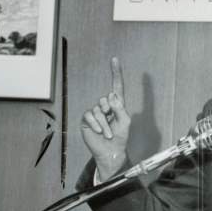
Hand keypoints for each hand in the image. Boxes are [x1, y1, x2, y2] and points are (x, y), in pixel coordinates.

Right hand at [81, 56, 130, 180]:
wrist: (110, 151)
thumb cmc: (120, 137)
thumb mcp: (125, 121)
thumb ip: (120, 108)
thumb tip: (111, 96)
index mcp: (116, 104)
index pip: (116, 86)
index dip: (116, 73)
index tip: (115, 59)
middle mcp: (105, 106)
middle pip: (106, 99)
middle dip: (110, 113)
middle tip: (113, 125)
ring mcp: (95, 112)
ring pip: (98, 110)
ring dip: (105, 124)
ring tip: (108, 133)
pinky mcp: (87, 119)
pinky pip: (90, 116)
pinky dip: (96, 125)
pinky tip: (99, 132)